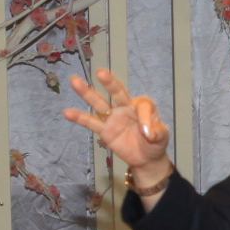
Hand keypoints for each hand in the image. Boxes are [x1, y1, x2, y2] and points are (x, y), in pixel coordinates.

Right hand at [62, 69, 173, 196]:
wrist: (146, 157)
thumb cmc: (155, 142)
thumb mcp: (162, 137)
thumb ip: (157, 132)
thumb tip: (148, 133)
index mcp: (142, 105)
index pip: (142, 105)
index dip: (145, 118)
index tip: (149, 134)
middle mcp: (125, 107)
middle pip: (116, 93)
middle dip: (109, 83)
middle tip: (101, 72)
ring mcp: (113, 117)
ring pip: (99, 103)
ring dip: (87, 93)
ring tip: (74, 81)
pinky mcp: (104, 130)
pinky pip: (91, 122)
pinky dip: (79, 117)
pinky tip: (67, 113)